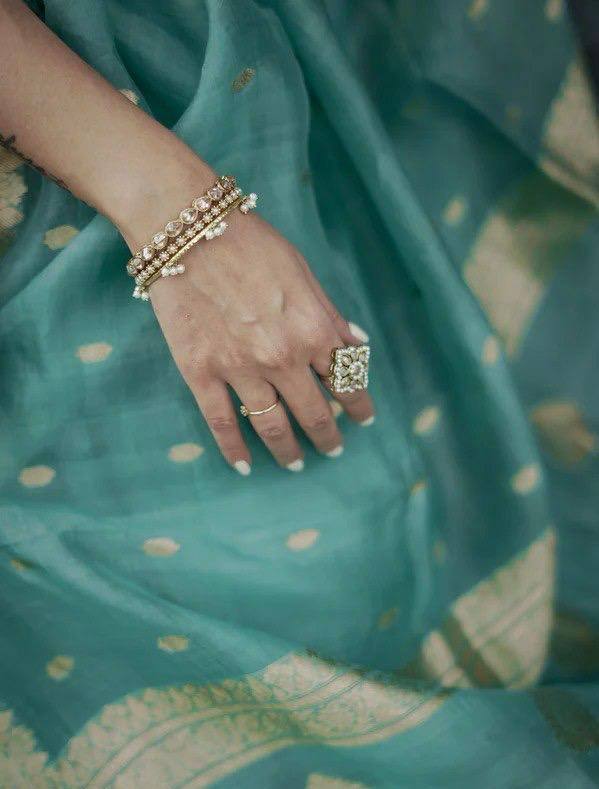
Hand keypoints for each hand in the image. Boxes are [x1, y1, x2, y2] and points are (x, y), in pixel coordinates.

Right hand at [147, 208, 374, 472]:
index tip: (363, 419)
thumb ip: (331, 316)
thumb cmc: (251, 243)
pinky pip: (222, 423)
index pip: (346, 380)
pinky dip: (234, 449)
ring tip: (295, 464)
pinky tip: (244, 466)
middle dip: (327, 436)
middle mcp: (282, 358)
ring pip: (271, 426)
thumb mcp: (304, 273)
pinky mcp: (201, 374)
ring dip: (287, 450)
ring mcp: (240, 370)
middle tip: (332, 450)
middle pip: (313, 413)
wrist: (188, 230)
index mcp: (313, 331)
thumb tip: (357, 346)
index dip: (358, 404)